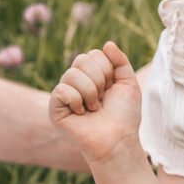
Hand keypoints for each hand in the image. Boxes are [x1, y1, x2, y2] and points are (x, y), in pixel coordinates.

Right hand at [49, 42, 141, 162]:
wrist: (118, 140)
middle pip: (81, 59)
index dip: (108, 70)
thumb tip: (107, 43)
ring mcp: (64, 94)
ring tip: (93, 108)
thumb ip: (120, 61)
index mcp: (92, 74)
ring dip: (90, 93)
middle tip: (102, 98)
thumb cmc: (124, 115)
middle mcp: (76, 81)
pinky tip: (81, 113)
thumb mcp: (128, 83)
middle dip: (99, 79)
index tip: (112, 88)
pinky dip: (77, 101)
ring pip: (72, 74)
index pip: (94, 54)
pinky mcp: (55, 108)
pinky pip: (62, 90)